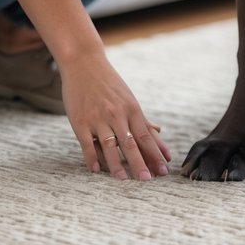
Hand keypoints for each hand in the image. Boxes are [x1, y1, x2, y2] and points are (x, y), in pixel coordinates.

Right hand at [59, 49, 171, 179]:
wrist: (83, 62)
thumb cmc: (109, 83)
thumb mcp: (128, 98)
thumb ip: (142, 119)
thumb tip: (160, 133)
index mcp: (131, 108)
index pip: (146, 136)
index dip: (155, 154)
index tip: (164, 171)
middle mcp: (116, 114)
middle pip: (130, 143)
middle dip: (140, 163)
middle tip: (148, 181)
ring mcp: (97, 118)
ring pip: (109, 146)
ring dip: (116, 165)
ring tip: (123, 180)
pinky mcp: (80, 121)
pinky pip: (87, 143)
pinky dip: (92, 158)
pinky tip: (96, 170)